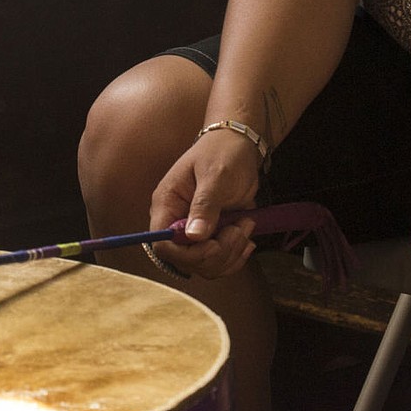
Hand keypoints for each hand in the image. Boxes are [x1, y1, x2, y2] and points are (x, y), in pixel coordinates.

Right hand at [148, 131, 260, 278]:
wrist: (239, 145)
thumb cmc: (223, 152)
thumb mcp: (216, 175)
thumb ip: (205, 205)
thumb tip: (194, 236)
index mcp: (167, 204)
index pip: (163, 245)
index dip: (187, 253)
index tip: (213, 243)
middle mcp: (176, 222)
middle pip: (186, 261)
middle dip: (216, 253)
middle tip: (238, 230)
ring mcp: (194, 231)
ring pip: (205, 265)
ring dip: (230, 253)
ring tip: (245, 226)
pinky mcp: (212, 235)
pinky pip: (219, 261)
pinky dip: (236, 256)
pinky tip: (247, 237)